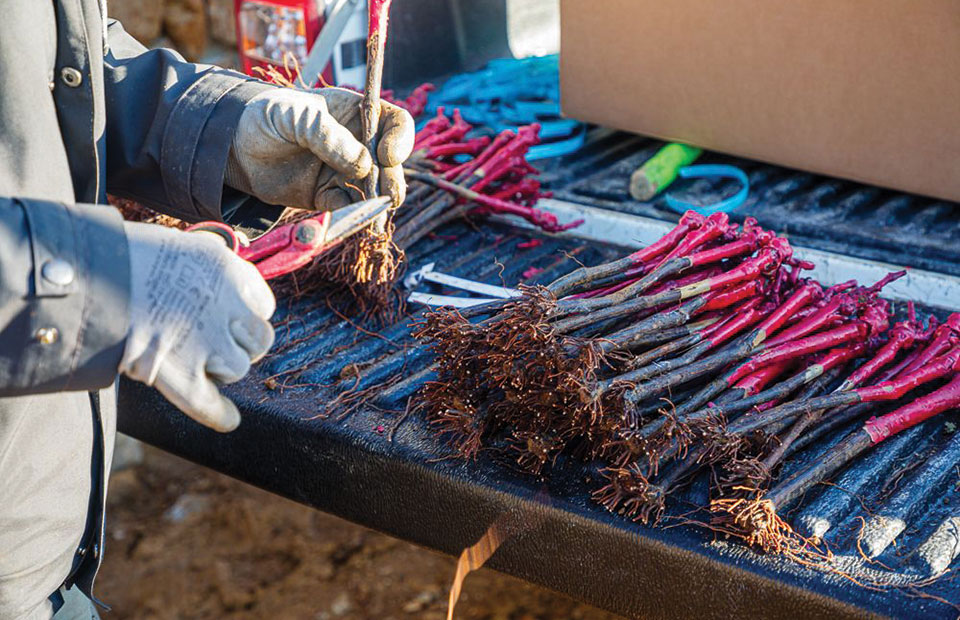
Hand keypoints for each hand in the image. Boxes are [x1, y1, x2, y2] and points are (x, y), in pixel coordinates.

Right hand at [119, 222, 275, 431]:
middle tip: (214, 342)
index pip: (262, 304)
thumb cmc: (122, 256)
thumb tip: (215, 276)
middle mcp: (225, 306)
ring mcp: (206, 343)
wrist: (82, 274)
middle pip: (258, 339)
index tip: (231, 319)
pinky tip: (229, 419)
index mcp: (226, 270)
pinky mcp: (181, 375)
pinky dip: (220, 414)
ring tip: (192, 358)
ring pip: (237, 368)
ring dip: (222, 369)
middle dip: (242, 344)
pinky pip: (210, 404)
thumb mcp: (179, 247)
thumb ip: (205, 265)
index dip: (245, 315)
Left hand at [225, 87, 414, 210]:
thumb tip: (363, 166)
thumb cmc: (266, 118)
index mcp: (357, 114)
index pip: (395, 124)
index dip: (400, 140)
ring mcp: (345, 173)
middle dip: (392, 182)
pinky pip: (348, 209)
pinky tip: (346, 222)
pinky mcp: (329, 197)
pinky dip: (351, 217)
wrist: (234, 147)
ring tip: (373, 220)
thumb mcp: (296, 116)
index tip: (387, 155)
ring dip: (376, 206)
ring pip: (374, 192)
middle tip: (385, 196)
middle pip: (391, 165)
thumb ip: (328, 137)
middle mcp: (357, 145)